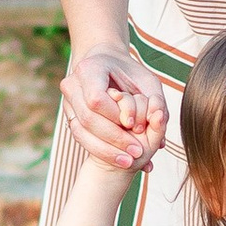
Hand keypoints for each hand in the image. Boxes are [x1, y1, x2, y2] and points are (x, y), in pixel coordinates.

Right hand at [63, 46, 167, 171]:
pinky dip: (99, 150)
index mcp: (90, 68)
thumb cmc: (130, 73)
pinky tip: (116, 159)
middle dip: (113, 139)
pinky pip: (79, 136)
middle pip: (88, 118)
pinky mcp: (68, 114)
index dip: (115, 117)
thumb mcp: (148, 81)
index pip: (96, 99)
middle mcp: (72, 84)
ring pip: (80, 131)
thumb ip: (156, 102)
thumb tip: (158, 124)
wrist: (106, 64)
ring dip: (105, 150)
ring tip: (127, 161)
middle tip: (136, 153)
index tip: (134, 127)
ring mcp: (67, 100)